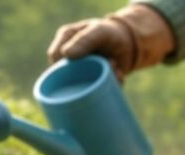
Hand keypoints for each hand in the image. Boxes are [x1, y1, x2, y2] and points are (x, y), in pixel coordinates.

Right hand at [48, 5, 174, 80]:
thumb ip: (84, 40)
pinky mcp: (92, 83)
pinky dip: (109, 87)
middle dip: (87, 77)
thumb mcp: (99, 32)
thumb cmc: (110, 33)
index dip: (65, 67)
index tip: (87, 65)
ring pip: (82, 87)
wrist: (129, 43)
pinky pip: (95, 92)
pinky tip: (118, 77)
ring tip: (116, 70)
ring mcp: (80, 72)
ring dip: (100, 83)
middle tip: (109, 66)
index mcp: (64, 42)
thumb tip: (66, 54)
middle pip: (65, 77)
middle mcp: (69, 58)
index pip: (55, 59)